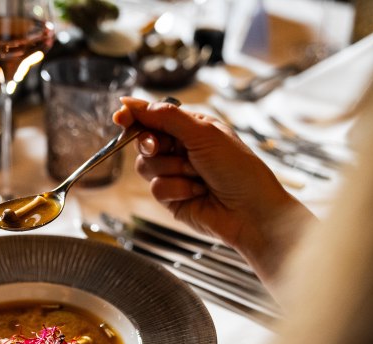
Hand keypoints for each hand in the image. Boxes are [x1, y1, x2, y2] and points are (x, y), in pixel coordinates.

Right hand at [113, 97, 313, 283]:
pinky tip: (198, 192)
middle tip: (161, 147)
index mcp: (192, 127)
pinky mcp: (172, 197)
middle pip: (143, 141)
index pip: (154, 116)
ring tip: (197, 175)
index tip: (120, 115)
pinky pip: (156, 188)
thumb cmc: (239, 169)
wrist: (252, 212)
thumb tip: (135, 103)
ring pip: (146, 166)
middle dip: (153, 145)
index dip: (135, 115)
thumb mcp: (204, 133)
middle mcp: (181, 149)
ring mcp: (175, 174)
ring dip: (172, 170)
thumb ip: (167, 117)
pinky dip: (177, 189)